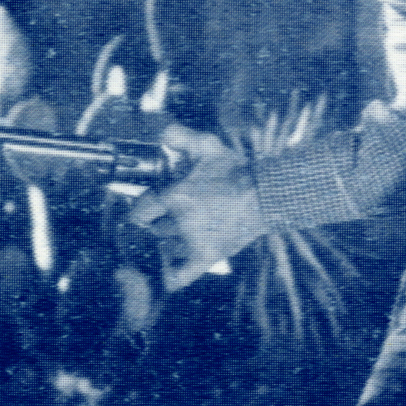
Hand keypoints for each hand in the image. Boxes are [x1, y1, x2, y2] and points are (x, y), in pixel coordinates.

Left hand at [127, 125, 264, 290]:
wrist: (266, 194)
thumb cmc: (236, 171)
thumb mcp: (206, 145)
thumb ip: (177, 135)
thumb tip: (158, 129)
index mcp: (175, 196)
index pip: (140, 210)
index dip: (140, 210)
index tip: (146, 210)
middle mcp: (179, 222)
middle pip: (153, 229)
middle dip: (155, 224)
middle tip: (162, 220)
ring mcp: (192, 242)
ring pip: (164, 248)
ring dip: (164, 243)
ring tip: (169, 238)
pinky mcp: (207, 257)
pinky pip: (178, 276)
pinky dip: (167, 277)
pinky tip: (163, 273)